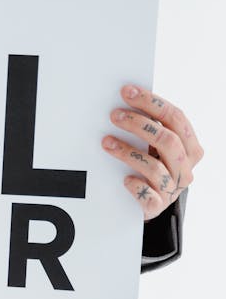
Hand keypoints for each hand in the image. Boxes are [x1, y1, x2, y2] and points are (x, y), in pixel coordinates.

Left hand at [102, 84, 203, 219]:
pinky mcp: (157, 206)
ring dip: (127, 151)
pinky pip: (147, 195)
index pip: (176, 118)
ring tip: (106, 142)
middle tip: (114, 115)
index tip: (128, 92)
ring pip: (154, 166)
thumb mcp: (157, 147)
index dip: (152, 103)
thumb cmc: (153, 167)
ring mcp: (172, 189)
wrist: (150, 203)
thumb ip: (152, 127)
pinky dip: (135, 185)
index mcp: (190, 147)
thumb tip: (127, 98)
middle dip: (138, 124)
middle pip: (167, 140)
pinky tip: (124, 179)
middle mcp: (185, 168)